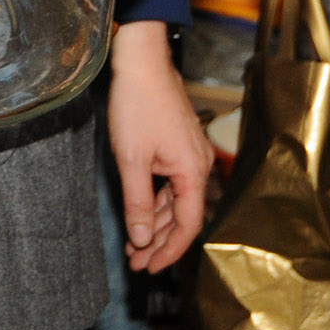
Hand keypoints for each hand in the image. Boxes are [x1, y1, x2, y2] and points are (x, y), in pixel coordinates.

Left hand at [108, 20, 211, 273]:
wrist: (141, 62)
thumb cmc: (137, 105)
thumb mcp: (131, 158)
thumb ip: (138, 200)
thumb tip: (142, 237)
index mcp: (193, 173)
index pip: (187, 226)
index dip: (169, 251)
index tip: (150, 268)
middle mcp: (198, 167)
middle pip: (181, 216)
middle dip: (158, 241)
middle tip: (136, 261)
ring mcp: (189, 155)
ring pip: (174, 200)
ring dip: (154, 222)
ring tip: (134, 243)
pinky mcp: (178, 145)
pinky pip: (171, 182)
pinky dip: (155, 199)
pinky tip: (140, 211)